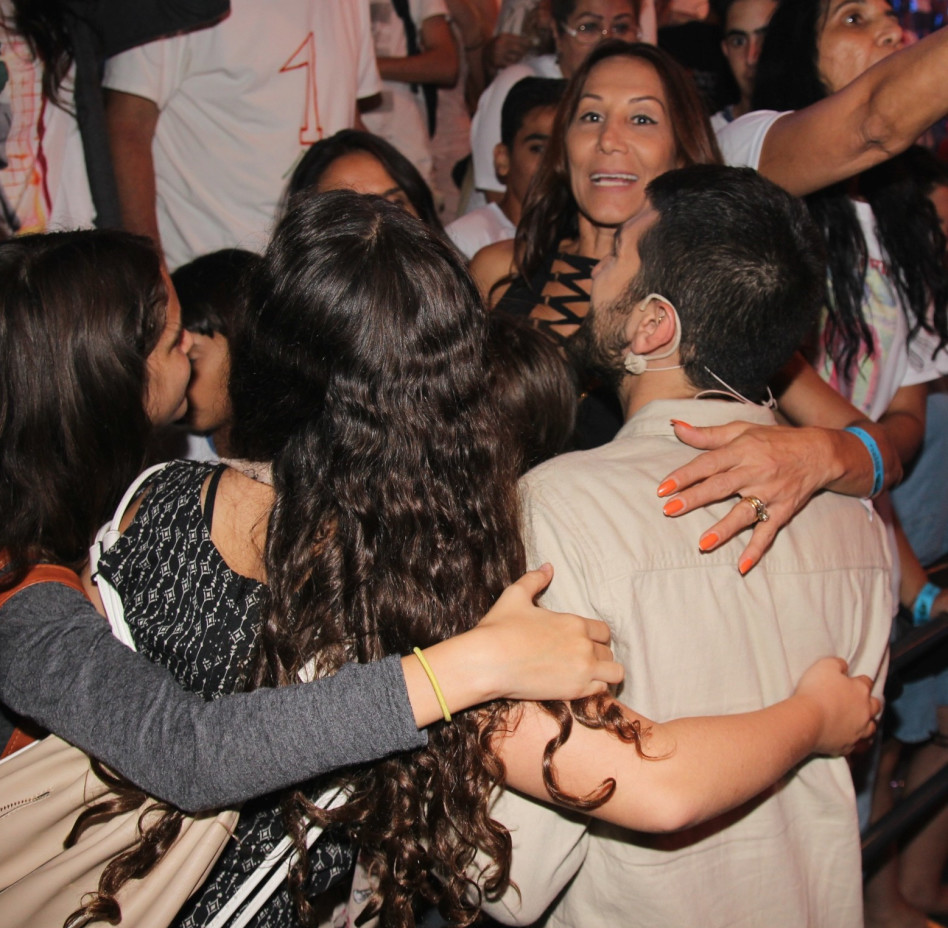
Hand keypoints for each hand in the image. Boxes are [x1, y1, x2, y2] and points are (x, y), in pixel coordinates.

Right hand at [473, 563, 623, 700]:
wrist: (486, 662)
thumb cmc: (499, 627)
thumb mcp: (515, 596)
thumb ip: (535, 579)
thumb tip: (548, 566)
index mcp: (574, 623)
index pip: (603, 631)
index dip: (595, 636)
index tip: (582, 642)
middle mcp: (584, 646)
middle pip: (608, 652)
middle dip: (597, 655)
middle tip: (579, 660)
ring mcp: (582, 670)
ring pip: (614, 673)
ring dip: (603, 673)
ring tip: (587, 675)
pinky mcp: (575, 692)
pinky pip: (602, 691)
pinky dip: (595, 689)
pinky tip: (579, 687)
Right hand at [485, 33, 529, 70]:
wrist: (482, 54)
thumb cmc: (496, 46)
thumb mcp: (504, 39)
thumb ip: (515, 40)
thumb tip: (530, 43)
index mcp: (503, 37)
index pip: (520, 40)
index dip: (527, 43)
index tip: (531, 45)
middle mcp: (500, 44)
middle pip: (520, 50)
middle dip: (524, 52)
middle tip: (524, 52)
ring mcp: (498, 54)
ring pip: (516, 58)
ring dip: (517, 59)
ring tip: (515, 57)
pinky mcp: (497, 63)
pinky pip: (510, 64)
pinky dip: (512, 64)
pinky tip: (509, 62)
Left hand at [658, 420, 834, 573]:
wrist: (820, 452)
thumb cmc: (773, 440)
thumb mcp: (741, 430)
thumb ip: (707, 434)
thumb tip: (676, 427)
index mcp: (742, 451)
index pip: (708, 463)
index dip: (685, 475)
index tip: (662, 488)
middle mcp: (756, 472)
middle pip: (721, 487)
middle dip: (695, 498)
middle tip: (669, 510)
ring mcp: (770, 493)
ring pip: (744, 513)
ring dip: (724, 529)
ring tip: (703, 544)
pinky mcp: (784, 510)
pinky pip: (768, 532)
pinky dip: (756, 550)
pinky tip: (742, 566)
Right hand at [792, 657, 879, 755]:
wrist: (807, 720)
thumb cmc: (815, 691)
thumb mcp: (825, 666)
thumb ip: (838, 663)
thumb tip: (844, 666)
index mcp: (860, 690)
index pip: (866, 682)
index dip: (859, 680)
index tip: (851, 681)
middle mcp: (865, 711)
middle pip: (875, 705)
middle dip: (869, 702)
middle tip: (859, 701)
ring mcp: (859, 730)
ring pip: (872, 727)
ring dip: (867, 723)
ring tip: (859, 722)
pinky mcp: (849, 745)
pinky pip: (859, 745)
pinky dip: (857, 741)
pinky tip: (851, 739)